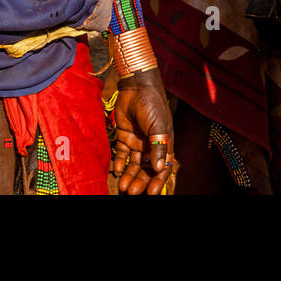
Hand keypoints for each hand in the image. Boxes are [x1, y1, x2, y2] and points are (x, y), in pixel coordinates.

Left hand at [111, 69, 175, 193]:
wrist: (136, 87)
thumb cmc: (152, 105)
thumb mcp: (158, 127)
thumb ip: (158, 148)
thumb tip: (159, 169)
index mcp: (164, 143)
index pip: (162, 167)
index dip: (158, 181)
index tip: (152, 193)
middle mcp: (151, 144)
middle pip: (147, 168)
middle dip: (141, 181)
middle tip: (132, 192)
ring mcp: (138, 140)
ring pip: (134, 164)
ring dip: (129, 175)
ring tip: (123, 185)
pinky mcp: (124, 135)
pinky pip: (122, 153)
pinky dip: (119, 162)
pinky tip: (116, 169)